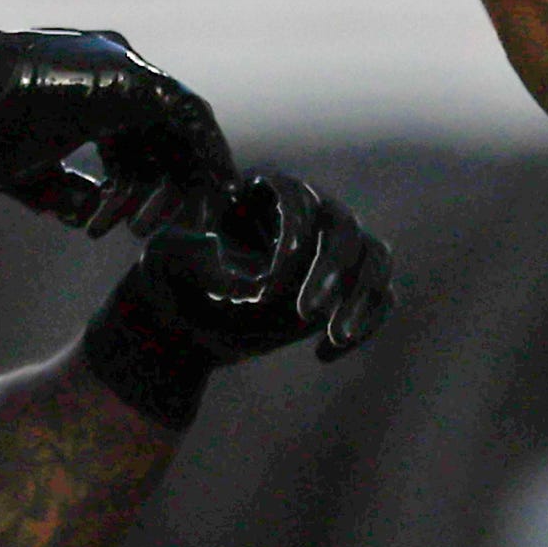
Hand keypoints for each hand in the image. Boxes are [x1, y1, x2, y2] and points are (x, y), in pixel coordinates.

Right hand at [0, 25, 230, 236]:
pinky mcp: (135, 80)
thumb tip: (87, 216)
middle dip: (170, 188)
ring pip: (180, 131)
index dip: (135, 189)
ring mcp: (125, 73)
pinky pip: (192, 119)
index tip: (131, 228)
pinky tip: (218, 188)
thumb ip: (60, 191)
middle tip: (167, 233)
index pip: (130, 144)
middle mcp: (112, 76)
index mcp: (86, 93)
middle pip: (160, 138)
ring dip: (189, 179)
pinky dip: (208, 152)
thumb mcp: (24, 171)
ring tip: (193, 225)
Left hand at [105, 169, 397, 371]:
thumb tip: (230, 256)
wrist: (192, 310)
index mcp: (268, 193)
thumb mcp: (167, 256)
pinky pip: (381, 298)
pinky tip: (324, 354)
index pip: (295, 199)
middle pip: (344, 229)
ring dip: (360, 300)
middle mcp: (313, 212)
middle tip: (304, 314)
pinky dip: (366, 324)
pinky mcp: (350, 285)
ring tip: (333, 337)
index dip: (291, 235)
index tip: (269, 283)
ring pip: (376, 259)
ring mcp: (337, 249)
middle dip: (328, 272)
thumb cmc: (177, 274)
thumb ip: (190, 251)